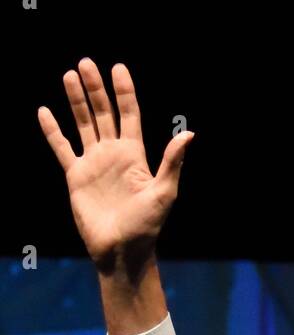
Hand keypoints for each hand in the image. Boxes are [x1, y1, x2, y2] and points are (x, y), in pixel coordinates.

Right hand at [37, 58, 191, 268]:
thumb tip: (188, 134)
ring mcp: (94, 164)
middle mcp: (114, 155)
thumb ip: (172, 162)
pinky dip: (53, 131)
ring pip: (83, 124)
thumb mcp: (164, 193)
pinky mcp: (76, 177)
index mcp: (135, 155)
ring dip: (76, 101)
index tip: (118, 68)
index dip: (124, 92)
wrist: (122, 251)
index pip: (129, 115)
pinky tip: (45, 112)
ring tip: (69, 75)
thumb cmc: (146, 226)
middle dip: (95, 89)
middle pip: (104, 113)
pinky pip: (62, 148)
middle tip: (86, 63)